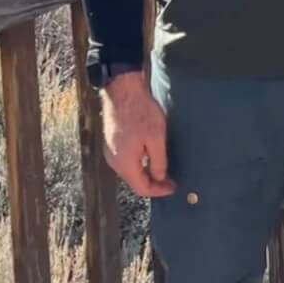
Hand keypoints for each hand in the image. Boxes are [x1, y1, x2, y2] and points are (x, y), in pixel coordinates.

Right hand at [101, 73, 174, 196]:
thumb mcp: (156, 138)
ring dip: (146, 173)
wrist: (123, 91)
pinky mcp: (112, 143)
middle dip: (153, 183)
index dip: (159, 191)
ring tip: (163, 169)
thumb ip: (158, 162)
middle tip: (170, 180)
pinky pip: (126, 161)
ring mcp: (111, 152)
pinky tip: (150, 157)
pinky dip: (139, 164)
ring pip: (130, 171)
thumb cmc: (141, 112)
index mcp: (125, 164)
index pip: (142, 188)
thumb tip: (160, 178)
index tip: (173, 187)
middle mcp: (114, 162)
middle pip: (135, 181)